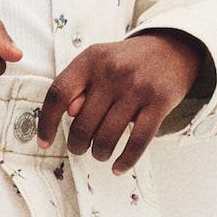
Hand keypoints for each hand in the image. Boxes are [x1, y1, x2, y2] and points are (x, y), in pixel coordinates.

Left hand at [36, 31, 211, 172]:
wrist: (172, 48)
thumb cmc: (127, 61)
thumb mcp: (99, 62)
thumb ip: (80, 86)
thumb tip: (70, 114)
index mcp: (91, 59)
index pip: (58, 94)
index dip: (46, 123)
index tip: (43, 142)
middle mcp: (112, 72)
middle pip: (82, 123)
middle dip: (77, 145)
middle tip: (80, 148)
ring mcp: (137, 87)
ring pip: (107, 136)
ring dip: (99, 153)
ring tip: (100, 153)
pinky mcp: (159, 102)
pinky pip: (137, 142)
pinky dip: (125, 160)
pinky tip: (118, 167)